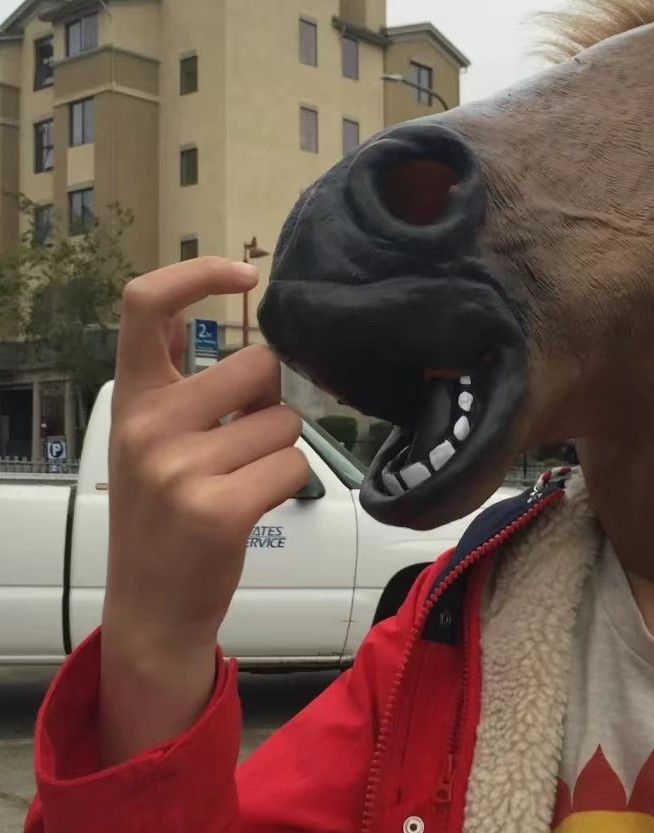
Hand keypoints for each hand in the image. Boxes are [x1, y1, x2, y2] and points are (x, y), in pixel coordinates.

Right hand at [99, 257, 306, 763]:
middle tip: (244, 439)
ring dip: (280, 447)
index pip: (144, 305)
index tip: (244, 275)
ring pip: (284, 420)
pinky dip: (289, 483)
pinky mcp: (217, 508)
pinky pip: (293, 464)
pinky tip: (253, 505)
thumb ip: (170, 380)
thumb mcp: (147, 439)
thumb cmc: (162, 513)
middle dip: (271, 398)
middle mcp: (147, 425)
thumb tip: (201, 313)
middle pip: (257, 364)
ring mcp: (179, 468)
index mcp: (132, 400)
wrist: (150, 608)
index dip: (196, 274)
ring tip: (241, 480)